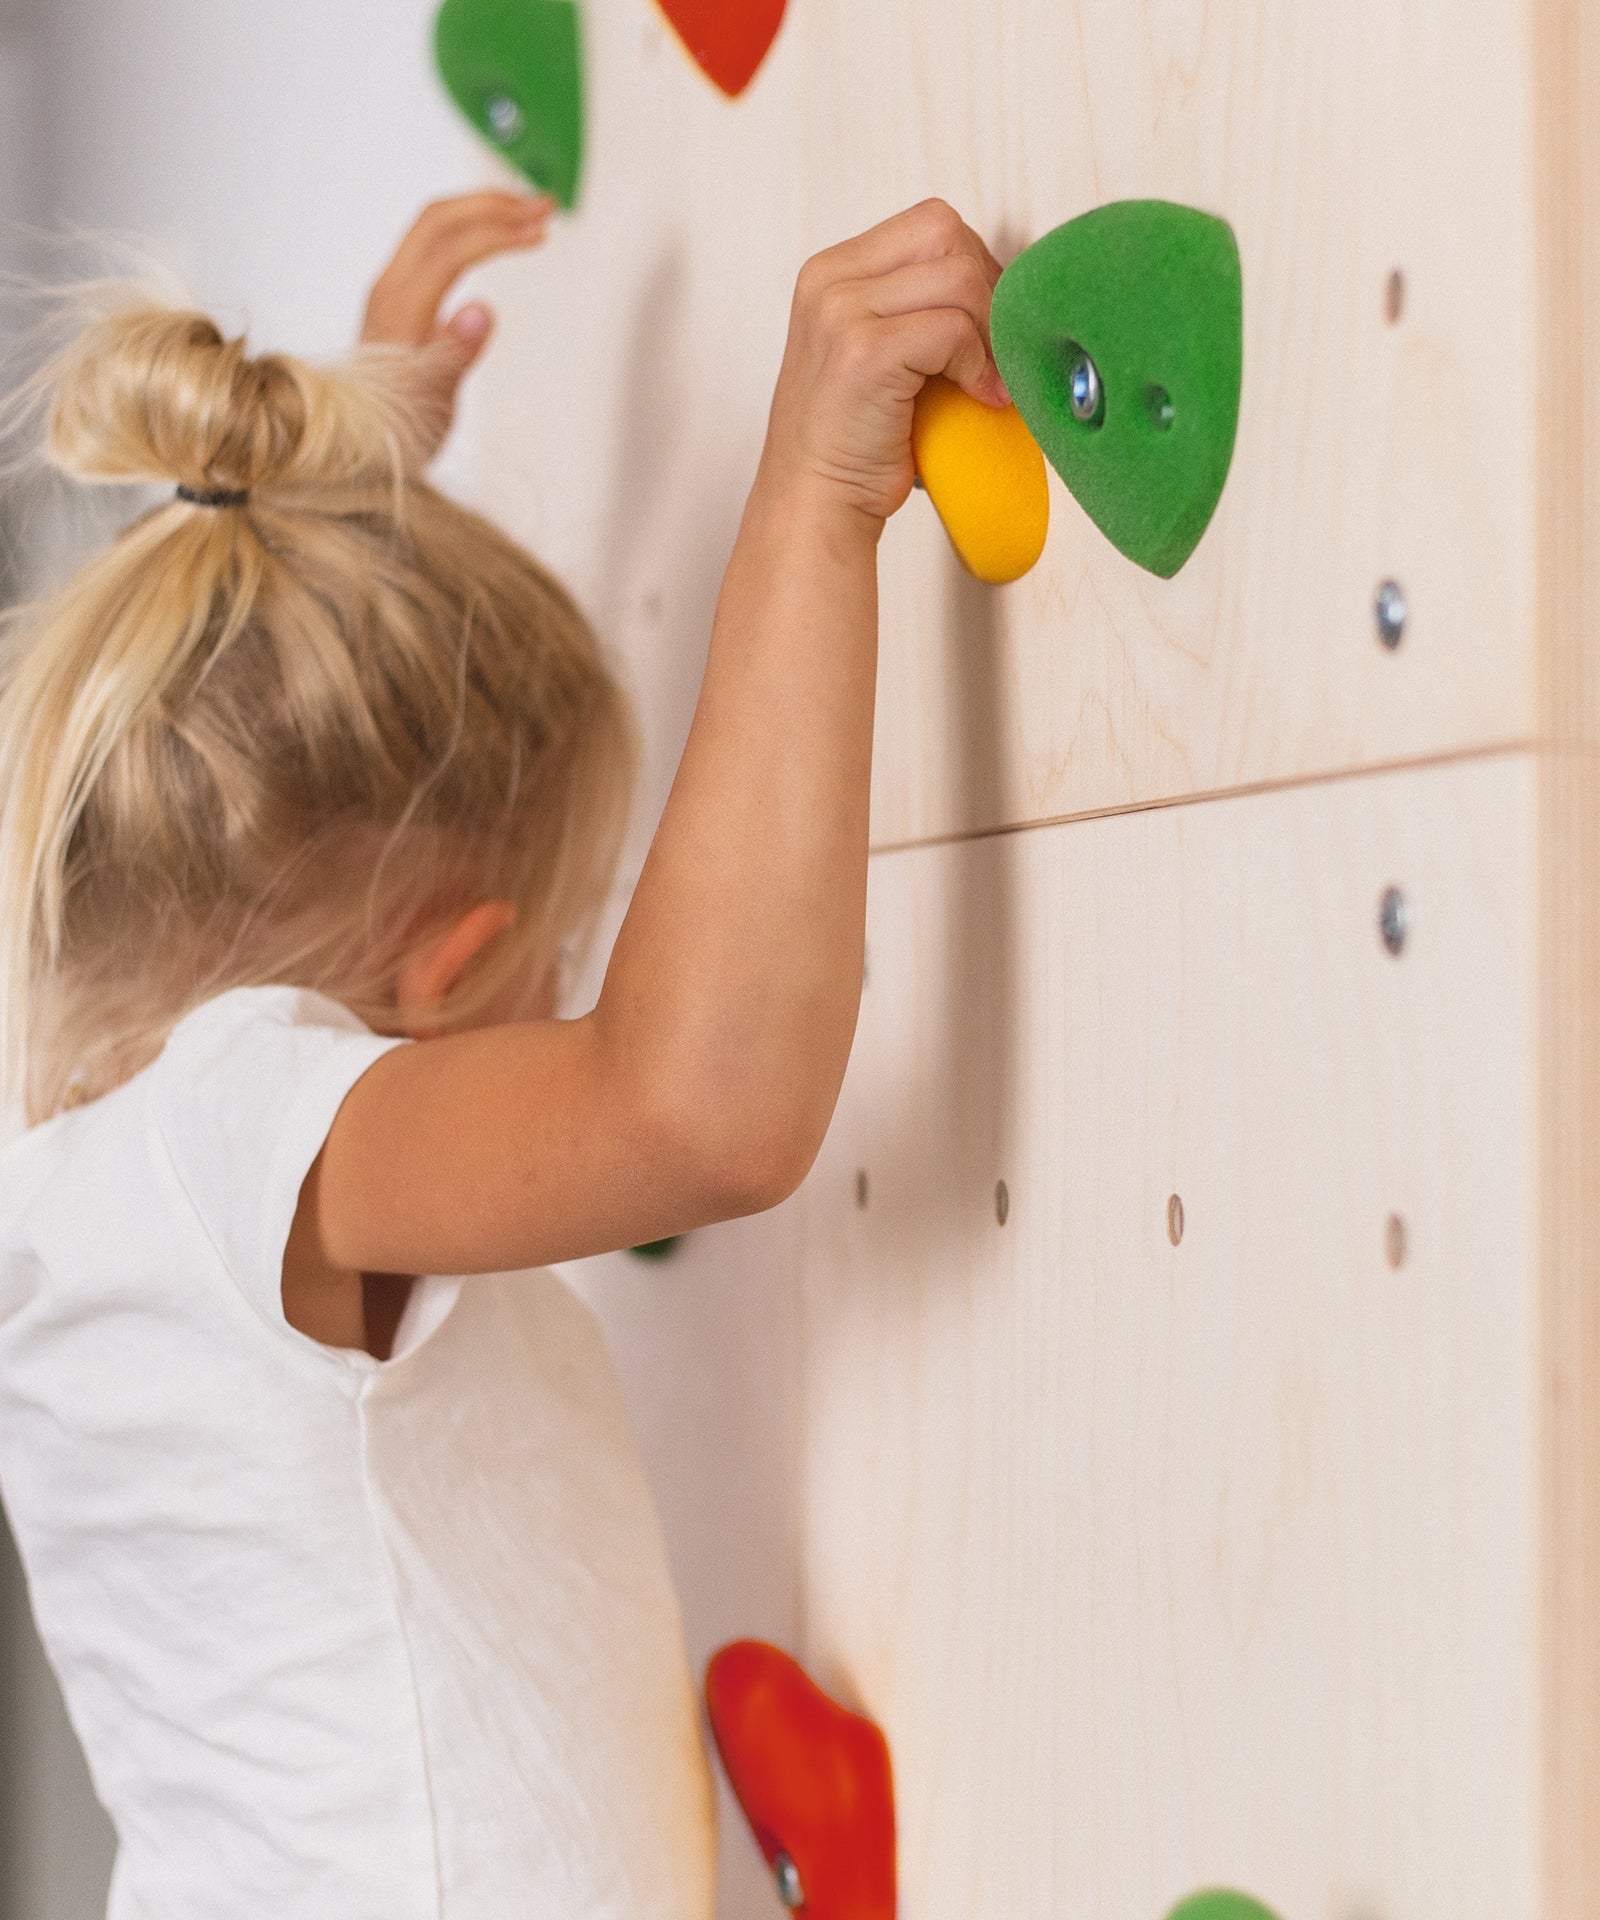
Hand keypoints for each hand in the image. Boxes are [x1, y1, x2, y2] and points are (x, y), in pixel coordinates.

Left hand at [360, 190, 555, 458]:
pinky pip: (434, 243)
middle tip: (543, 207)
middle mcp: (390, 288)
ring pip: (435, 225)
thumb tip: (482, 310)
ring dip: (483, 211)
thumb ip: (456, 353)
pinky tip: (497, 239)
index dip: (498, 234)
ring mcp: (392, 290)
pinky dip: (471, 230)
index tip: (540, 234)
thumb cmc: (396, 431)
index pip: (450, 248)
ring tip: (529, 214)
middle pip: (439, 219)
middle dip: (493, 205)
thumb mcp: (432, 402)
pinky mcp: (400, 298)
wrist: (358, 446)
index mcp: (399, 307)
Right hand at [760, 199, 1009, 523]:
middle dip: (989, 293)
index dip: (976, 268)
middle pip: (948, 236)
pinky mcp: (863, 351)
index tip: (987, 326)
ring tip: (988, 381)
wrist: (816, 504)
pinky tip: (978, 398)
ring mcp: (840, 312)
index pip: (932, 225)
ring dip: (989, 333)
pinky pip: (953, 330)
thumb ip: (919, 307)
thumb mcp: (882, 352)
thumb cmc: (857, 441)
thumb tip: (1007, 286)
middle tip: (995, 353)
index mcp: (832, 272)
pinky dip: (978, 365)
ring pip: (959, 279)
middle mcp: (829, 281)